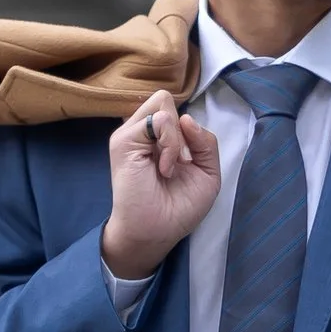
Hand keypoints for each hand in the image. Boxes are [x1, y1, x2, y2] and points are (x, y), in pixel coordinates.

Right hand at [102, 90, 220, 279]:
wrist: (157, 232)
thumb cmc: (179, 208)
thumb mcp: (207, 172)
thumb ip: (205, 142)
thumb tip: (187, 118)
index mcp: (158, 138)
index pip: (174, 109)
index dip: (188, 128)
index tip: (188, 159)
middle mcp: (142, 133)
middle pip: (165, 99)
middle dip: (181, 128)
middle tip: (179, 161)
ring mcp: (131, 135)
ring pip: (162, 103)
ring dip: (176, 137)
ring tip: (171, 166)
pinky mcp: (123, 141)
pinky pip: (158, 120)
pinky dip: (170, 143)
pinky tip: (165, 167)